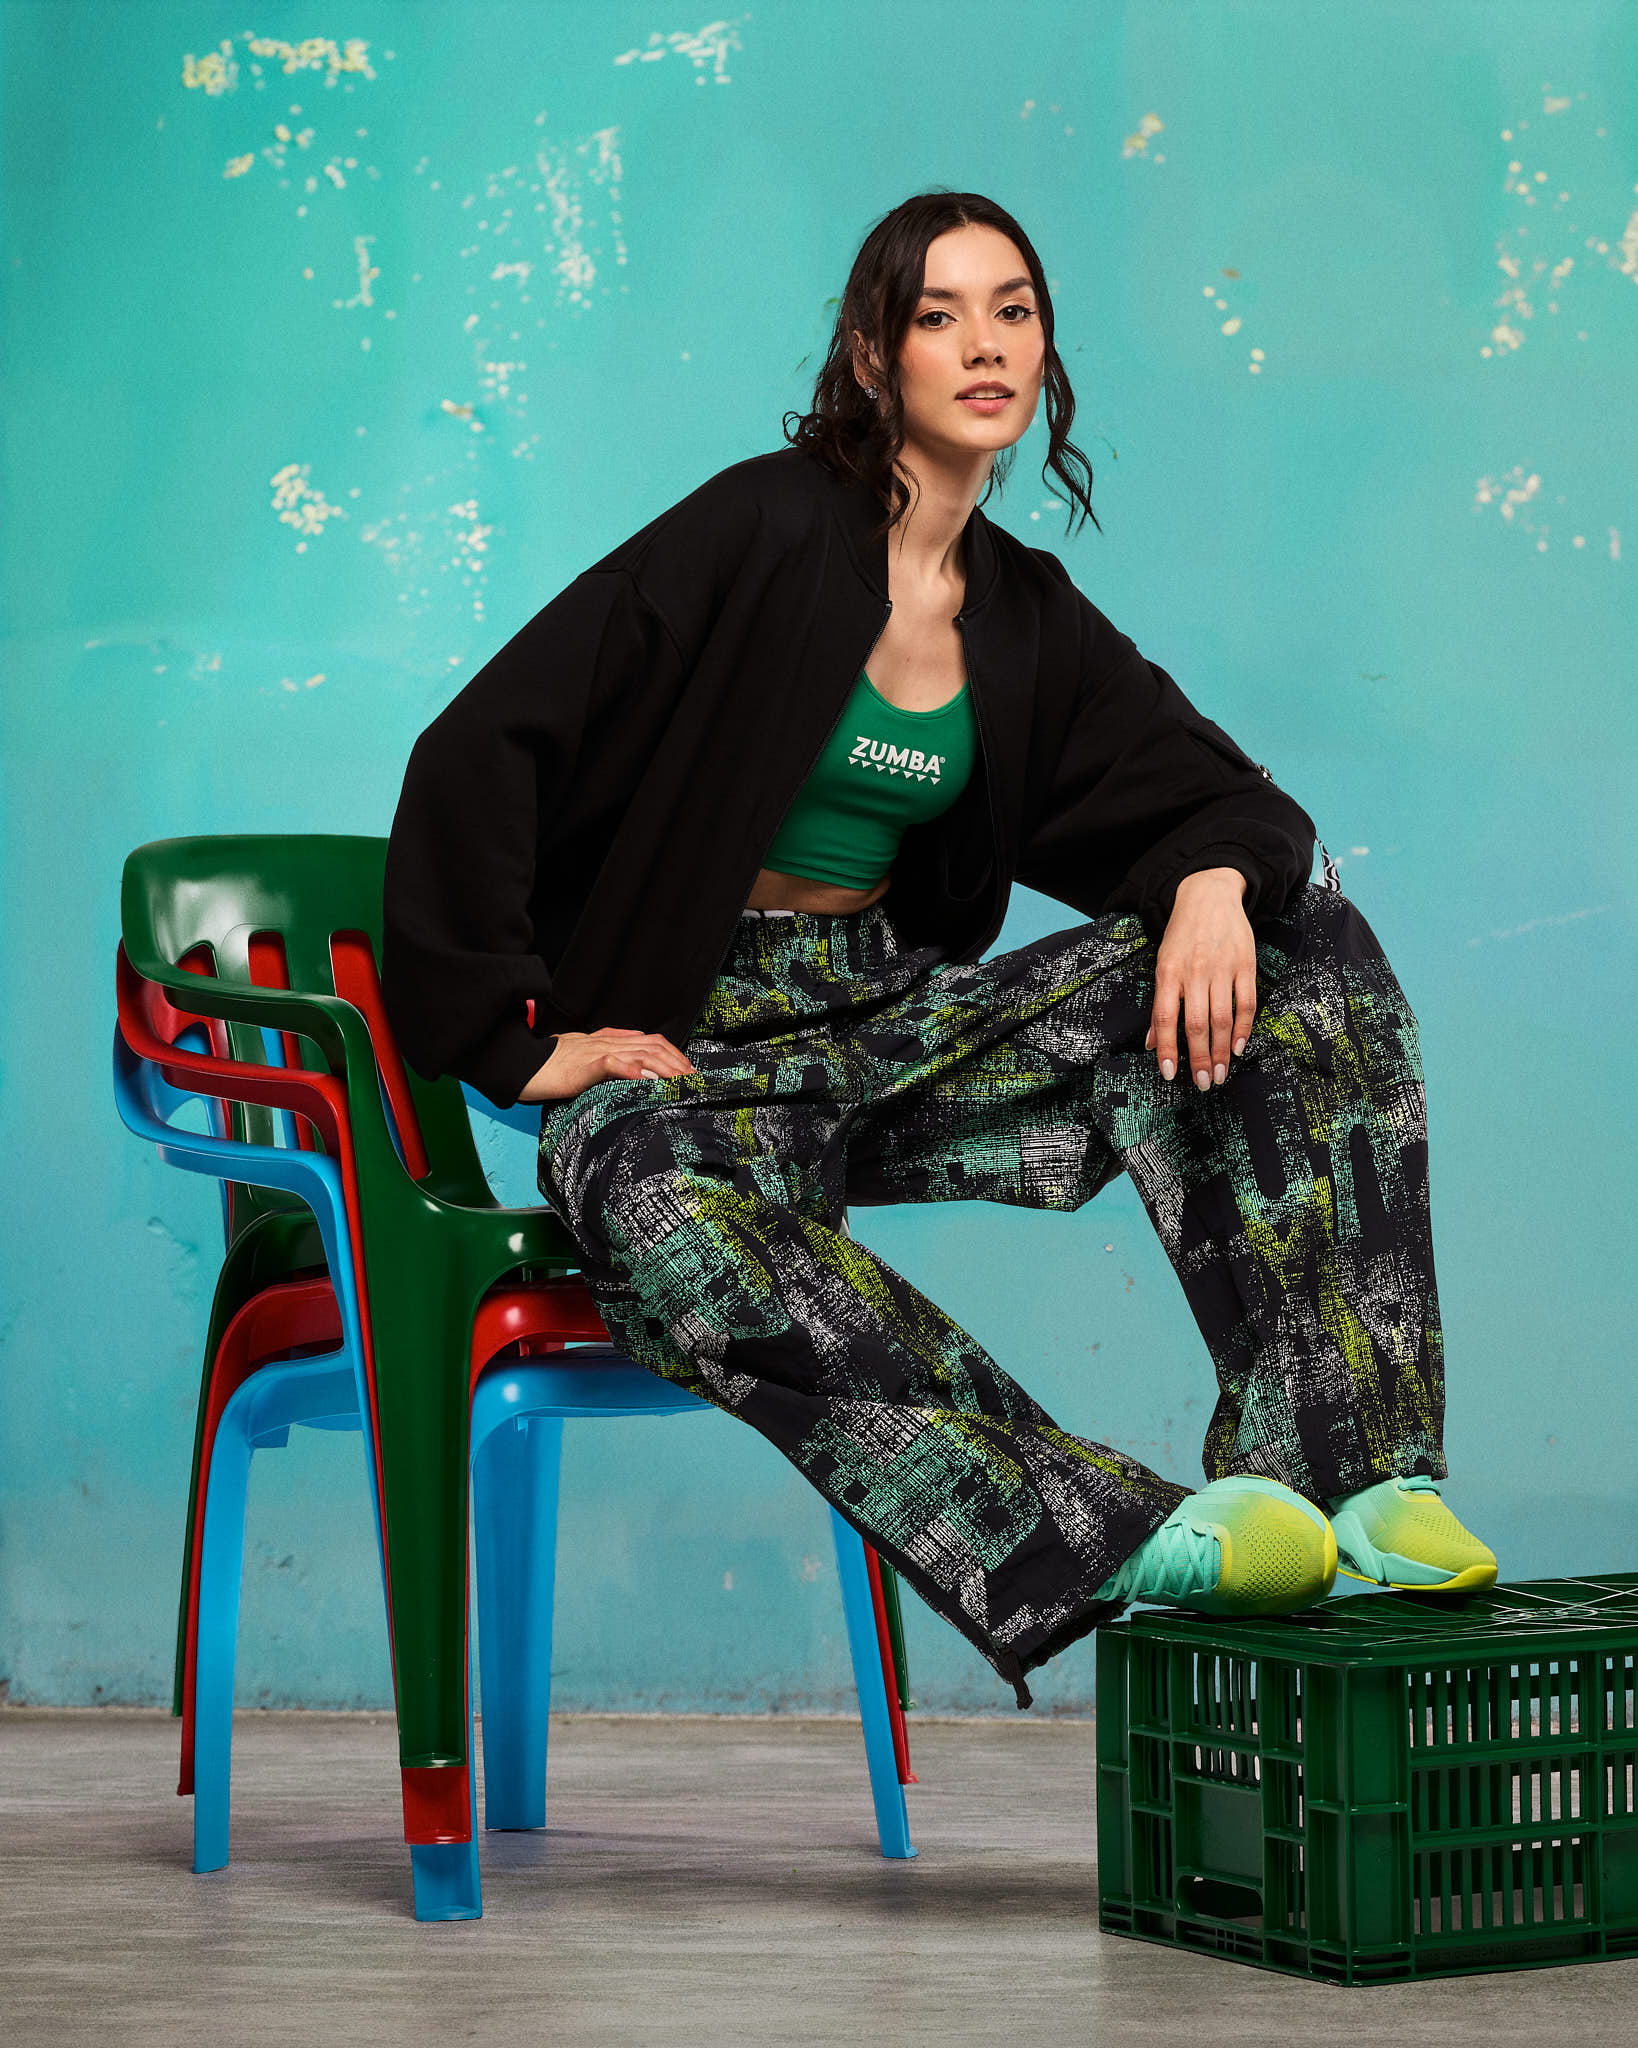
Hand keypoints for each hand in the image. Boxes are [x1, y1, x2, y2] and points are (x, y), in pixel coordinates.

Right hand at [517, 1025, 697, 1104]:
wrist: (519, 1064)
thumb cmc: (549, 1069)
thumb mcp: (583, 1064)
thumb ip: (607, 1066)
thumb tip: (633, 1077)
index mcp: (606, 1041)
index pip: (649, 1042)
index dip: (673, 1054)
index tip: (689, 1071)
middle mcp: (605, 1042)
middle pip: (652, 1046)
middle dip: (677, 1062)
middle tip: (695, 1080)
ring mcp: (594, 1051)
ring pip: (638, 1053)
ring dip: (664, 1067)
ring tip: (681, 1080)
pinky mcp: (582, 1065)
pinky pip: (609, 1063)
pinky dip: (630, 1069)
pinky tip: (645, 1078)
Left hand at [1144, 867, 1256, 1090]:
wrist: (1209, 894)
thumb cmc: (1182, 935)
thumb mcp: (1162, 963)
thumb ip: (1160, 1004)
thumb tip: (1152, 1044)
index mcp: (1168, 972)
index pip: (1165, 1018)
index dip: (1167, 1049)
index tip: (1170, 1075)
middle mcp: (1194, 971)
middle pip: (1196, 1023)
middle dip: (1200, 1058)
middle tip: (1205, 1083)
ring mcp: (1222, 968)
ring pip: (1222, 1018)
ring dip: (1222, 1051)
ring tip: (1221, 1075)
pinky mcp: (1245, 964)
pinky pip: (1246, 1003)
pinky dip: (1243, 1028)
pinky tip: (1238, 1048)